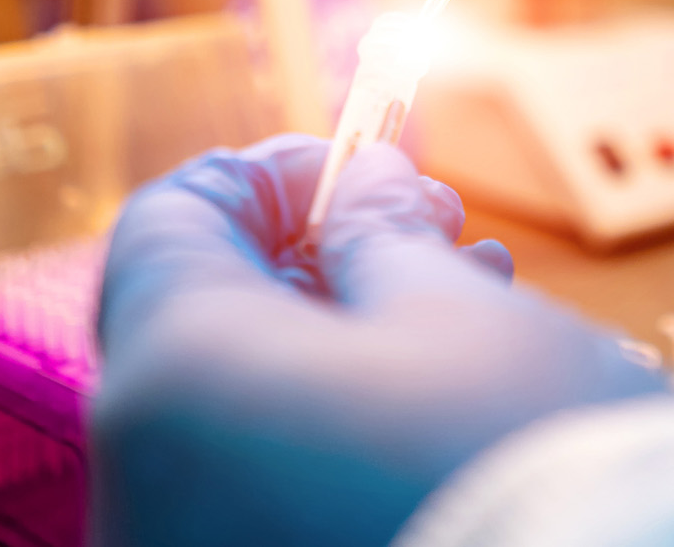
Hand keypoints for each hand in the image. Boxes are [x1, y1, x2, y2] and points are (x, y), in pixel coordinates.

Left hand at [91, 135, 669, 546]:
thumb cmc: (525, 463)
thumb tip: (365, 188)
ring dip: (344, 343)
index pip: (171, 222)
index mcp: (175, 378)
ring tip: (475, 306)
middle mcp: (147, 480)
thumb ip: (384, 234)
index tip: (362, 164)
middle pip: (208, 323)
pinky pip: (266, 489)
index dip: (268, 172)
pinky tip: (445, 401)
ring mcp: (190, 544)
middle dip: (324, 258)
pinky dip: (335, 433)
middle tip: (440, 230)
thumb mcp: (460, 315)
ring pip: (243, 415)